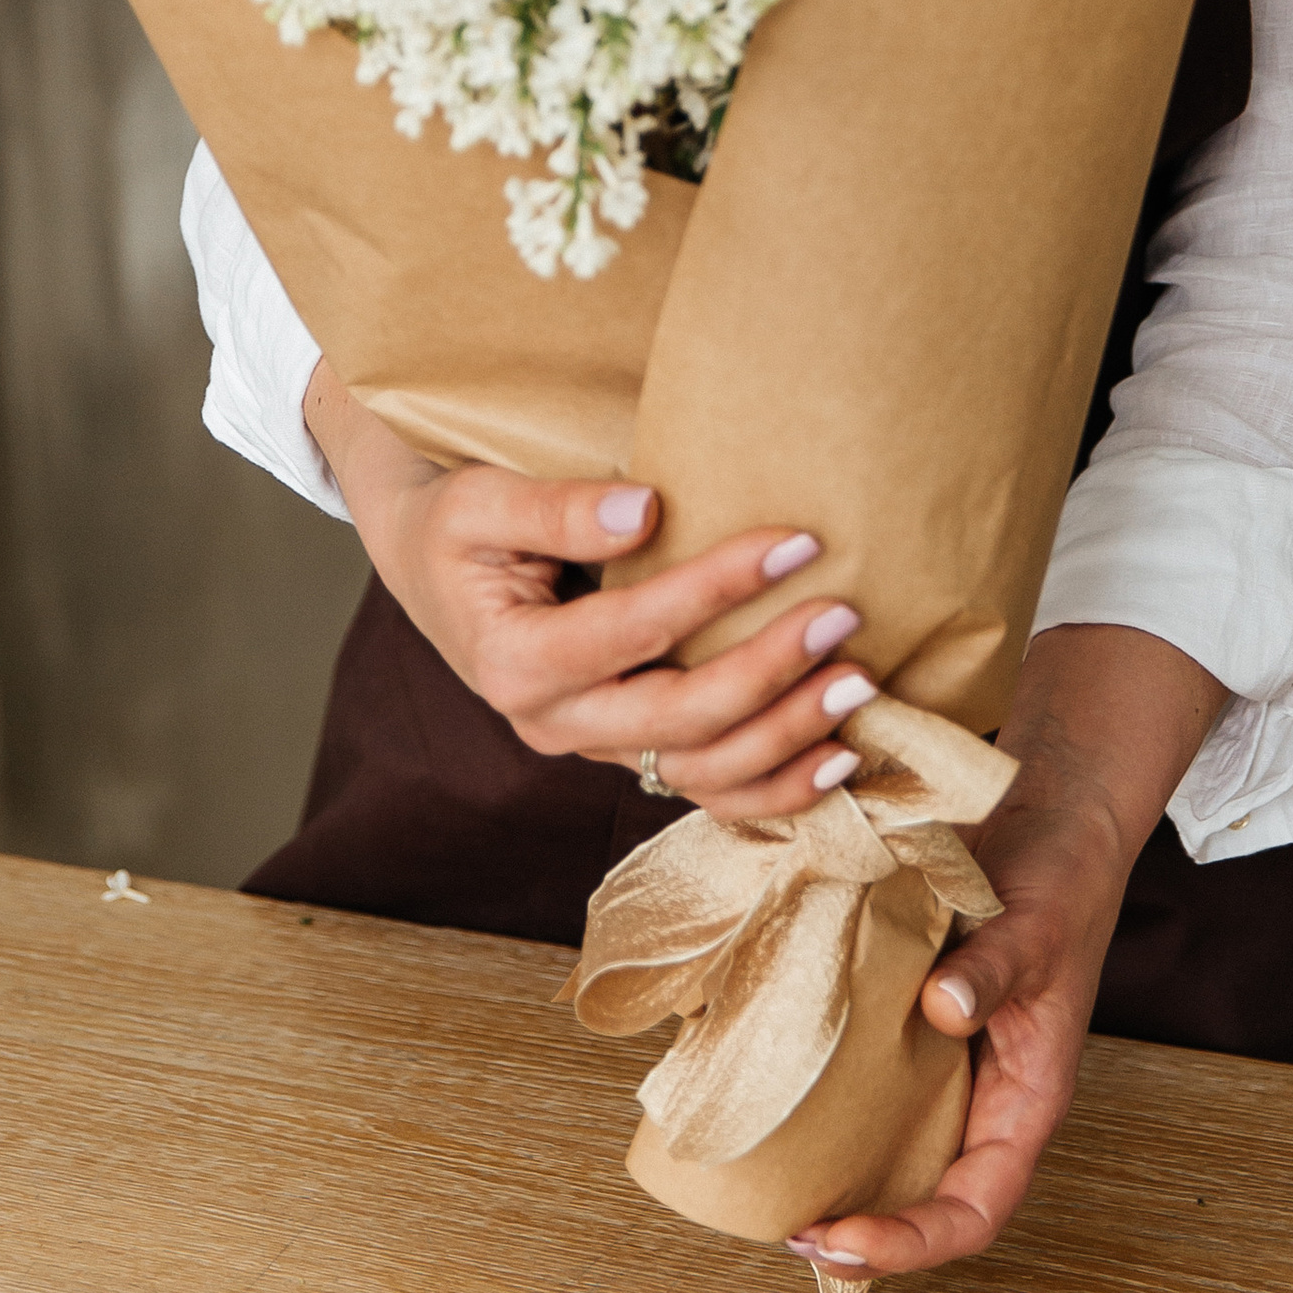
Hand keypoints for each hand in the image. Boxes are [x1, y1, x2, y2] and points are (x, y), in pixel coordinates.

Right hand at [302, 359, 876, 821]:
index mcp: (515, 663)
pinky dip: (773, 790)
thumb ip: (556, 509)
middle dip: (770, 671)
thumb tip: (646, 510)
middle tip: (843, 617)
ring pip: (700, 772)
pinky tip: (837, 762)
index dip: (718, 590)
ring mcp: (592, 747)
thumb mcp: (481, 502)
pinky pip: (705, 790)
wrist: (432, 568)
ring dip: (786, 738)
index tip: (795, 542)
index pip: (636, 631)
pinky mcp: (625, 751)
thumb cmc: (457, 525)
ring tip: (859, 686)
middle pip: (679, 718)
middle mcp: (554, 723)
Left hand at [783, 623, 1228, 1281]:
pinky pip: (870, 1081)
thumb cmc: (1059, 879)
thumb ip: (996, 969)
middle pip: (929, 1199)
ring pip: (895, 1151)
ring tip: (769, 1183)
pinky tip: (776, 1092)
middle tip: (786, 1229)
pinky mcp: (911, 1024)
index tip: (841, 1237)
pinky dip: (828, 1101)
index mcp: (1026, 1101)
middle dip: (865, 1231)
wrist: (1048, 814)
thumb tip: (944, 1009)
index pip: (978, 1209)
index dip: (914, 1242)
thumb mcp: (1036, 924)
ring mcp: (947, 1065)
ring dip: (840, 1177)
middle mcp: (984, 1098)